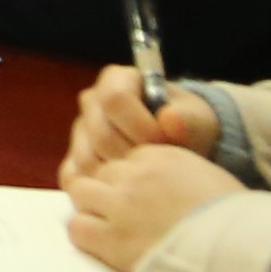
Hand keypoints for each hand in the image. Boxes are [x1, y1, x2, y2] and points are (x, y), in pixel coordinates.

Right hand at [62, 70, 222, 189]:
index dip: (139, 124)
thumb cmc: (187, 126)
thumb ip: (186, 119)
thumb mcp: (197, 119)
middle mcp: (92, 101)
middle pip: (100, 134)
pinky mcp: (74, 159)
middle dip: (132, 155)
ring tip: (146, 178)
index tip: (163, 142)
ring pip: (87, 159)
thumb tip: (170, 119)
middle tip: (157, 166)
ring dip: (119, 175)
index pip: (114, 99)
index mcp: (116, 79)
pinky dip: (101, 189)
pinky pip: (76, 178)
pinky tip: (128, 191)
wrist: (181, 146)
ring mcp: (80, 131)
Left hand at [66, 146, 244, 271]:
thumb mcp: (215, 181)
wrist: (239, 252)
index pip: (129, 157)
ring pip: (81, 193)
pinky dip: (85, 235)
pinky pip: (77, 227)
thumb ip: (184, 175)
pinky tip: (103, 245)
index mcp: (166, 155)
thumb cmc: (238, 223)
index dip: (133, 179)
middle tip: (124, 215)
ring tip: (108, 228)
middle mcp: (138, 174)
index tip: (143, 197)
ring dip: (91, 208)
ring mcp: (121, 204)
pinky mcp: (112, 238)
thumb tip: (170, 188)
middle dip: (109, 191)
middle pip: (103, 173)